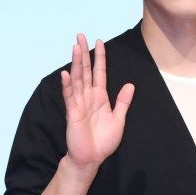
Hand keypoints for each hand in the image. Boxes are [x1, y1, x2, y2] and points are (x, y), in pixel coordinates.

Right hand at [60, 34, 134, 170]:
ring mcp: (79, 104)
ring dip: (76, 63)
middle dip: (83, 53)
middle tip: (80, 36)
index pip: (99, 73)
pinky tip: (66, 73)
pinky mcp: (73, 113)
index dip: (99, 57)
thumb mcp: (118, 119)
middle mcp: (88, 97)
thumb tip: (130, 84)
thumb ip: (123, 102)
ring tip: (75, 47)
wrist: (92, 158)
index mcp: (100, 97)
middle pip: (85, 71)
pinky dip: (68, 85)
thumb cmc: (103, 141)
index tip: (99, 42)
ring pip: (77, 80)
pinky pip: (70, 97)